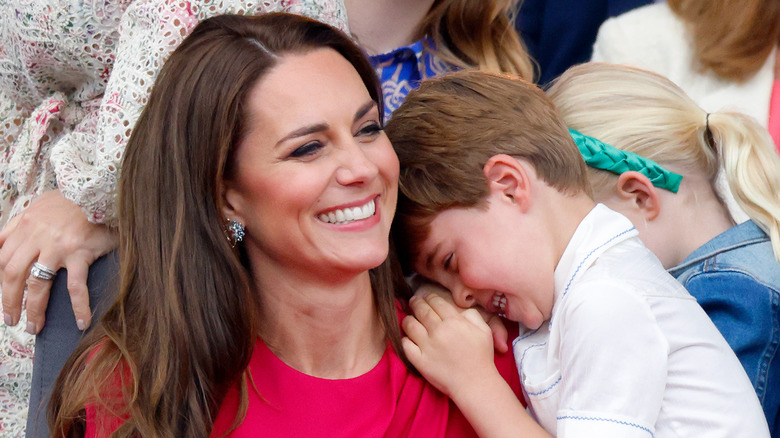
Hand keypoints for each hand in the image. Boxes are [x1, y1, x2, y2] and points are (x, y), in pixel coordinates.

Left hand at [0, 190, 117, 333]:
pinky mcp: (80, 253)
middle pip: (13, 275)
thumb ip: (24, 224)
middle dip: (10, 301)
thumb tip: (9, 242)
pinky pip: (76, 286)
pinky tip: (83, 321)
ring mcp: (57, 246)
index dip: (0, 282)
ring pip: (37, 285)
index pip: (2, 258)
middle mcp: (36, 236)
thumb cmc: (74, 201)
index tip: (6, 296)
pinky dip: (79, 306)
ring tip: (35, 327)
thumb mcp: (41, 205)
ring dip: (34, 310)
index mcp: (24, 225)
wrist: (101, 191)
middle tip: (12, 319)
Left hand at [402, 292, 496, 398]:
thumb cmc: (481, 357)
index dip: (429, 297)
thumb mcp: (484, 330)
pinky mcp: (419, 360)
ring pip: (409, 325)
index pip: (436, 302)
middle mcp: (438, 331)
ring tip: (409, 319)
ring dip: (408, 319)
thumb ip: (472, 315)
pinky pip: (405, 344)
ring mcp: (427, 346)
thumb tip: (459, 309)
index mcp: (454, 322)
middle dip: (415, 303)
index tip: (426, 297)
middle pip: (421, 310)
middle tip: (413, 301)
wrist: (475, 384)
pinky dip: (404, 339)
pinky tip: (408, 338)